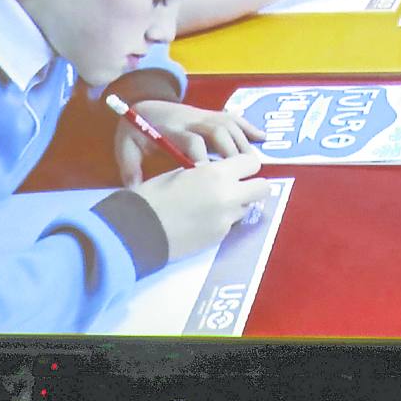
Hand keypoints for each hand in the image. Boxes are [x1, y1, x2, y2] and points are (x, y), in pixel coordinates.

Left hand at [114, 100, 265, 186]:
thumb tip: (137, 191)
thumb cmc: (135, 131)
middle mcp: (191, 119)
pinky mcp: (211, 114)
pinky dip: (249, 127)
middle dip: (231, 151)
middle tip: (240, 173)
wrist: (142, 104)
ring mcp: (203, 115)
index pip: (192, 141)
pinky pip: (234, 118)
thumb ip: (130, 168)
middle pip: (217, 131)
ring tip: (254, 163)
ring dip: (243, 142)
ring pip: (229, 125)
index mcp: (171, 129)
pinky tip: (263, 138)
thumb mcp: (125, 148)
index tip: (208, 178)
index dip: (201, 158)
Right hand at [133, 153, 271, 262]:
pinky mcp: (219, 238)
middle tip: (236, 185)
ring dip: (236, 203)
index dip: (245, 164)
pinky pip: (230, 224)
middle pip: (263, 188)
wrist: (137, 231)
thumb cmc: (153, 195)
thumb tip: (216, 170)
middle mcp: (229, 196)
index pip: (252, 163)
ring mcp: (226, 220)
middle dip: (253, 185)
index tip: (236, 166)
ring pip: (246, 207)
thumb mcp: (181, 172)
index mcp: (217, 174)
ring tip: (212, 204)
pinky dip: (221, 219)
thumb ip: (205, 170)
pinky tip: (201, 220)